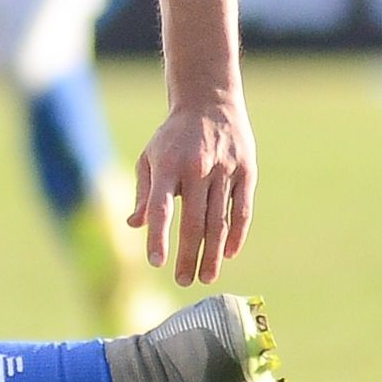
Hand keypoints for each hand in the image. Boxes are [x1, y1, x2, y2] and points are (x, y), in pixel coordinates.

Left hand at [131, 96, 255, 286]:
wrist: (208, 101)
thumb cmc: (173, 137)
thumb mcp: (150, 157)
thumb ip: (143, 193)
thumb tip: (136, 225)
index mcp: (168, 165)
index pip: (161, 208)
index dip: (159, 236)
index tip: (156, 262)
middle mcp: (197, 168)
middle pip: (193, 222)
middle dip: (188, 255)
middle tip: (183, 281)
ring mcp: (224, 170)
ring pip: (219, 221)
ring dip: (213, 253)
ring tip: (206, 277)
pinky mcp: (246, 171)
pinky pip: (242, 209)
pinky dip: (236, 234)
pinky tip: (230, 254)